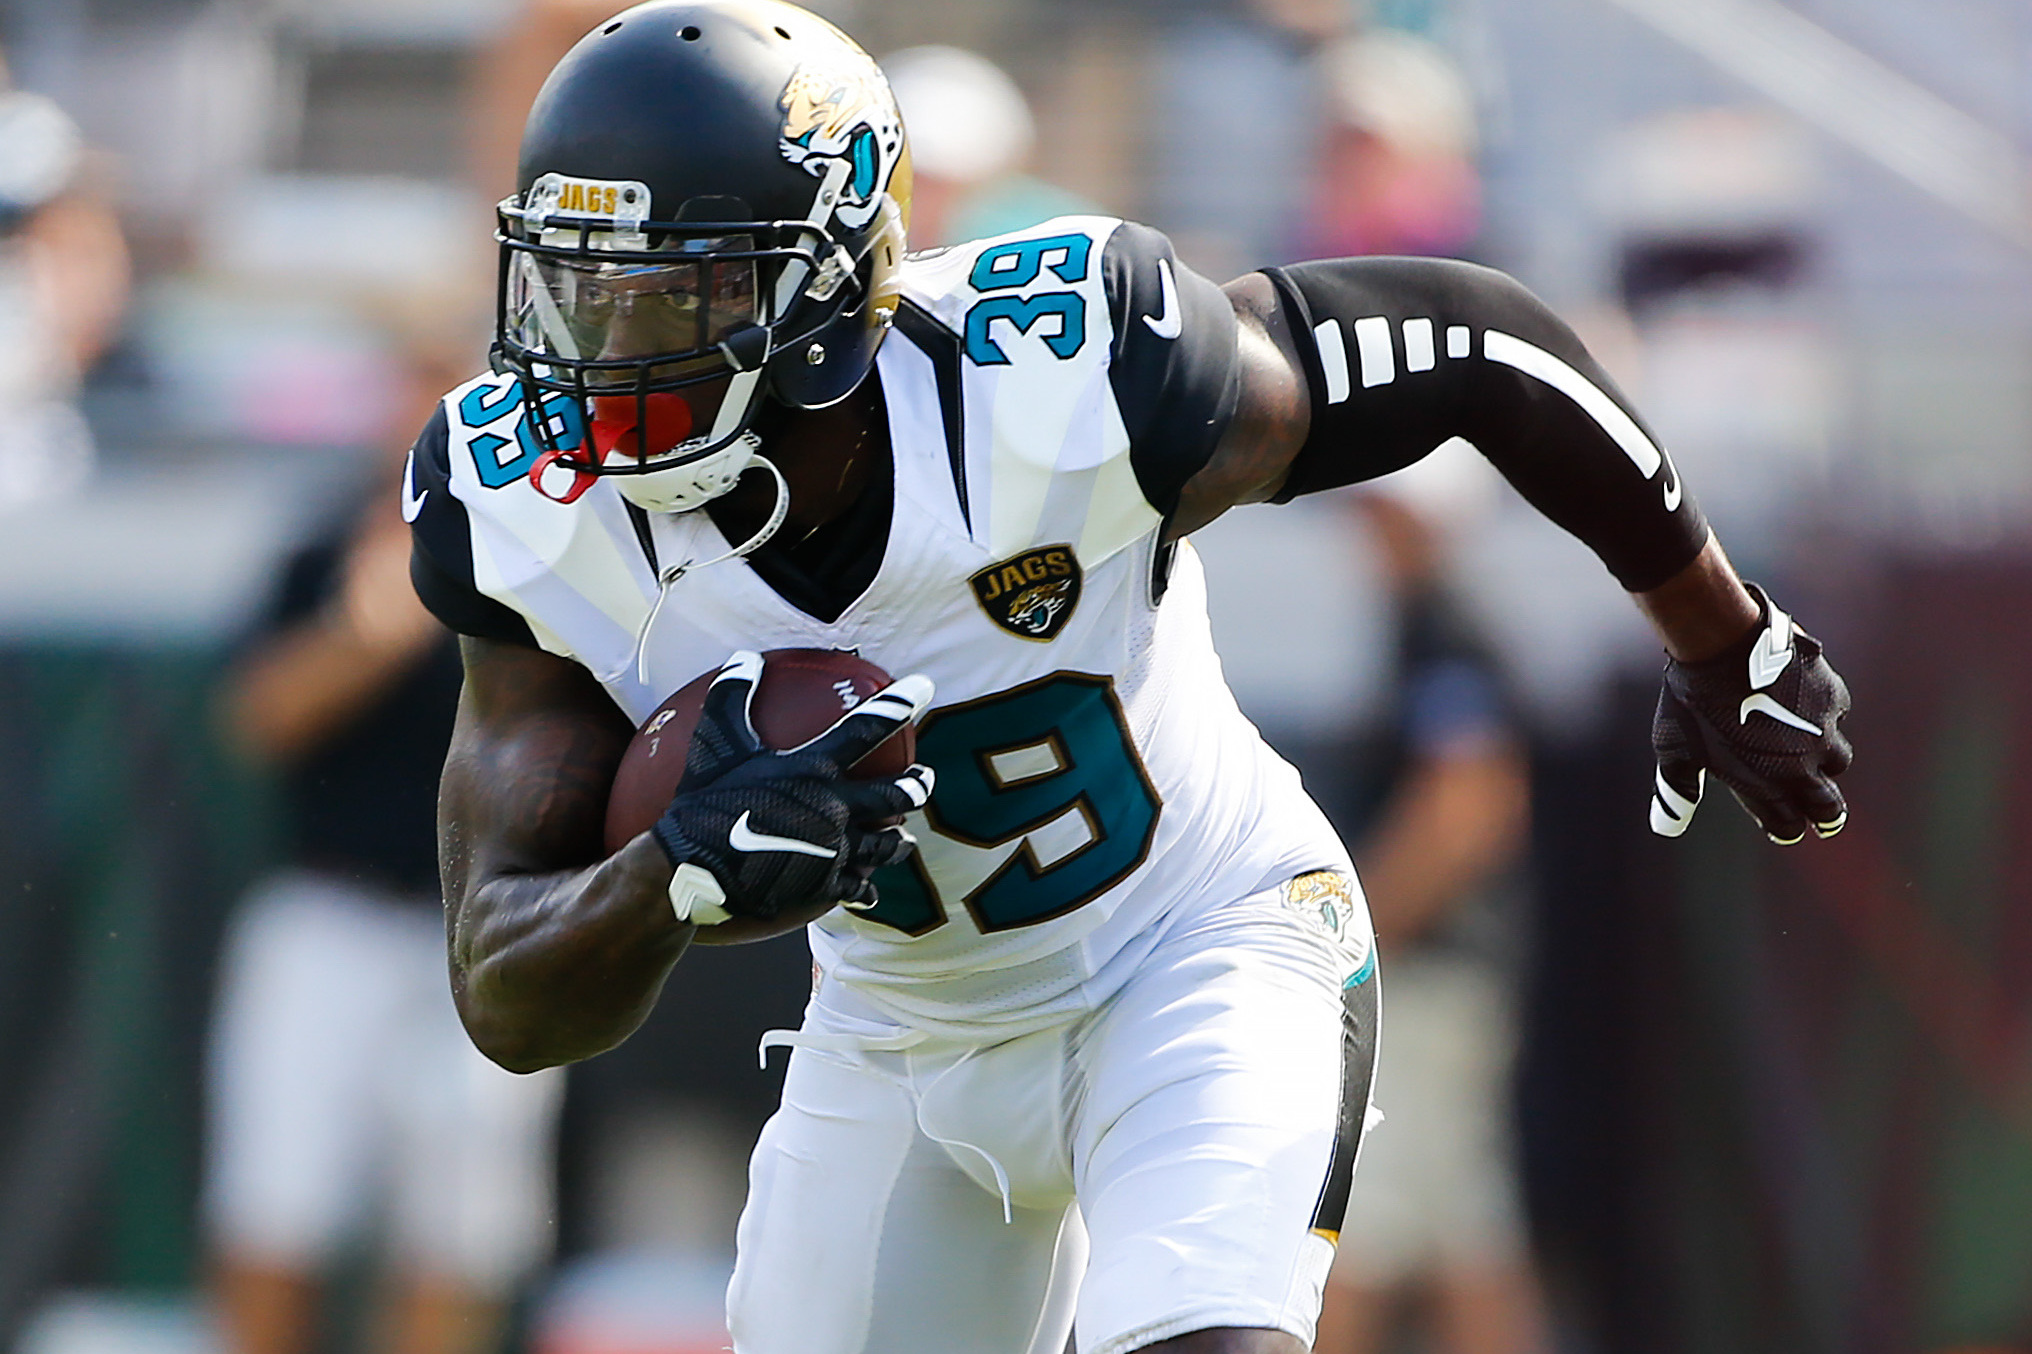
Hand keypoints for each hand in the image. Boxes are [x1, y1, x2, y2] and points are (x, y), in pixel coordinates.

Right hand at [650, 652, 935, 923]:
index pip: (869, 728)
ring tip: (903, 840)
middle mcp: (835, 808)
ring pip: (887, 846)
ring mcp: (835, 852)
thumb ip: (732, 697)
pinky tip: (868, 891)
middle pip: (897, 795)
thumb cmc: (702, 804)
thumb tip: (744, 657)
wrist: (692, 872)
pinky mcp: (825, 888)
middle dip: (918, 785)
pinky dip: (865, 888)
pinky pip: (858, 888)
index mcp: (814, 769)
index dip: (901, 703)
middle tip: (924, 779)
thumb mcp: (714, 744)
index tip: (925, 687)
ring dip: (897, 841)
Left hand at [1650, 584, 1851, 844]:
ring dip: (1826, 761)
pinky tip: (1805, 705)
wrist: (1720, 643)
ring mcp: (1823, 730)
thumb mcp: (1675, 751)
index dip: (1785, 830)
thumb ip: (1676, 792)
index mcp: (1765, 784)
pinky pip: (1837, 714)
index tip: (1784, 827)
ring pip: (1839, 759)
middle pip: (1829, 807)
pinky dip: (1824, 715)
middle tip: (1825, 819)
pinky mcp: (1833, 696)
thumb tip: (1665, 827)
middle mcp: (1801, 764)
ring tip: (1810, 755)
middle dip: (1826, 815)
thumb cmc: (1691, 701)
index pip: (1787, 826)